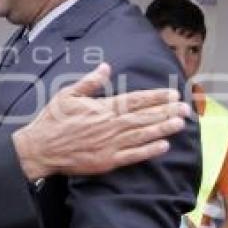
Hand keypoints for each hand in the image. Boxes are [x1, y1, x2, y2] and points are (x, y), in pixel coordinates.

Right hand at [12, 63, 190, 180]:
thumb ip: (89, 82)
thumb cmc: (52, 120)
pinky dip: (149, 150)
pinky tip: (164, 146)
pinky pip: (133, 155)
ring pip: (142, 135)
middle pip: (144, 117)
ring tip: (180, 123)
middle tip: (186, 108)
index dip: (155, 97)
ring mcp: (110, 144)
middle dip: (166, 111)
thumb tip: (106, 67)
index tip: (172, 93)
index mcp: (102, 108)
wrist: (41, 149)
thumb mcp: (67, 94)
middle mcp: (110, 126)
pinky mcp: (107, 161)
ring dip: (163, 128)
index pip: (135, 100)